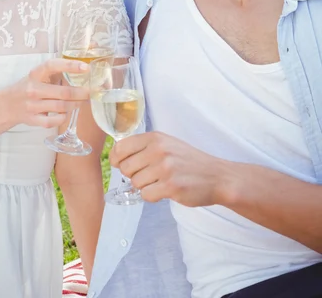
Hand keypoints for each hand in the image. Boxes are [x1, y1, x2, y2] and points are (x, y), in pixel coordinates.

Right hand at [0, 58, 89, 128]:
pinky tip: (67, 112)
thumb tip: (83, 70)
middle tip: (91, 92)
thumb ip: (56, 72)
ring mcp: (32, 106)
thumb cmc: (29, 87)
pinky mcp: (33, 120)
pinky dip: (64, 117)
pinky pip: (54, 121)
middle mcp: (33, 89)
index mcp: (35, 74)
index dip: (70, 65)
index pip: (52, 66)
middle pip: (64, 92)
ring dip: (76, 105)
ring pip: (62, 107)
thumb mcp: (38, 75)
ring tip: (82, 101)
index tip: (86, 68)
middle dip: (82, 93)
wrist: (7, 105)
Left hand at [110, 131, 226, 206]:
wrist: (216, 175)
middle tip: (148, 176)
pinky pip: (146, 195)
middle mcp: (158, 150)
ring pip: (135, 183)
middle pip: (125, 168)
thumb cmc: (188, 160)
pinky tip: (164, 190)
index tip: (120, 164)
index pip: (120, 147)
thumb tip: (116, 156)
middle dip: (133, 175)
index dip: (116, 159)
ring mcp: (165, 168)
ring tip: (160, 182)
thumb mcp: (167, 144)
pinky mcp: (171, 186)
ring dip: (145, 186)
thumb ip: (144, 147)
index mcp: (155, 138)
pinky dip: (153, 196)